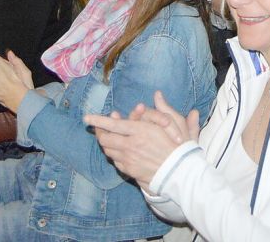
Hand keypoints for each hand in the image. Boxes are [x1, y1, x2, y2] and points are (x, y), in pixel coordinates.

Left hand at [84, 91, 200, 188]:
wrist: (182, 175)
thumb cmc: (181, 148)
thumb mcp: (176, 124)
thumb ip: (164, 108)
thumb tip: (158, 94)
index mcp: (140, 131)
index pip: (112, 124)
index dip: (98, 120)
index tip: (87, 117)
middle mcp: (131, 146)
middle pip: (105, 139)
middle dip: (100, 132)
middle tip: (98, 128)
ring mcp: (129, 160)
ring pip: (109, 151)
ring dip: (107, 143)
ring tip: (109, 138)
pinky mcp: (130, 171)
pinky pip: (116, 161)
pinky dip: (115, 155)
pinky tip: (119, 151)